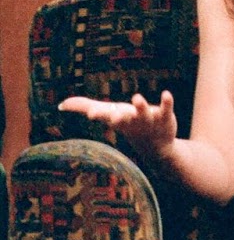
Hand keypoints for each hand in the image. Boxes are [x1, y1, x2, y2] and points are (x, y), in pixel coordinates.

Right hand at [59, 91, 178, 159]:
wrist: (155, 146)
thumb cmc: (127, 124)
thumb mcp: (107, 114)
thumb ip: (85, 107)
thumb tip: (61, 104)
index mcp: (116, 119)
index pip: (105, 116)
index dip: (98, 114)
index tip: (91, 114)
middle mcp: (130, 120)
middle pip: (122, 118)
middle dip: (118, 117)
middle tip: (113, 116)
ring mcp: (148, 119)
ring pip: (143, 113)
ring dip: (140, 106)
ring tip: (137, 98)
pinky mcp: (164, 116)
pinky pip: (166, 108)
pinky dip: (166, 102)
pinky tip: (166, 94)